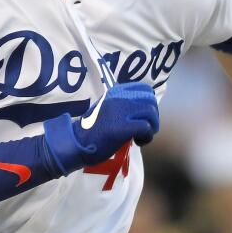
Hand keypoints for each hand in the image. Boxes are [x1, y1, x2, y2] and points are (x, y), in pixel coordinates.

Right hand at [43, 82, 158, 173]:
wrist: (78, 143)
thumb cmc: (94, 129)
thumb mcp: (108, 108)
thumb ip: (123, 104)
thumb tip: (144, 109)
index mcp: (116, 91)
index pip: (145, 89)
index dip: (150, 103)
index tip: (144, 116)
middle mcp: (119, 98)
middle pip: (150, 101)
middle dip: (153, 116)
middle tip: (146, 128)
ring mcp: (120, 112)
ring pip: (151, 114)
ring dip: (152, 127)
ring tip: (142, 136)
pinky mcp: (121, 127)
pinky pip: (146, 128)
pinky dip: (147, 137)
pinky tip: (138, 141)